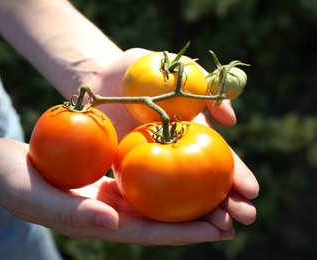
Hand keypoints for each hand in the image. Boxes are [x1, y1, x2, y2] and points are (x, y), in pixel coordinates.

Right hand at [0, 138, 235, 244]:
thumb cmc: (12, 180)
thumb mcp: (37, 197)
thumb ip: (74, 212)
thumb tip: (114, 223)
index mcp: (96, 222)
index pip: (147, 232)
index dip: (183, 234)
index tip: (217, 230)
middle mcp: (108, 211)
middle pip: (160, 218)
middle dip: (197, 220)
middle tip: (235, 215)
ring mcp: (107, 194)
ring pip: (156, 198)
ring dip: (188, 197)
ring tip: (223, 193)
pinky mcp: (104, 175)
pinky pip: (141, 175)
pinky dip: (165, 172)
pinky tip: (185, 164)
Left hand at [84, 47, 258, 225]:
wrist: (98, 80)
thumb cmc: (135, 69)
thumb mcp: (171, 67)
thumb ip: (203, 85)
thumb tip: (231, 122)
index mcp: (189, 130)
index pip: (219, 155)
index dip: (236, 172)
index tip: (251, 191)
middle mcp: (175, 151)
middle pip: (206, 181)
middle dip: (228, 200)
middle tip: (245, 217)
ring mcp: (152, 163)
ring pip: (181, 194)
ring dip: (203, 212)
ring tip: (223, 229)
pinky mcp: (127, 170)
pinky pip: (145, 193)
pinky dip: (162, 210)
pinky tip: (177, 226)